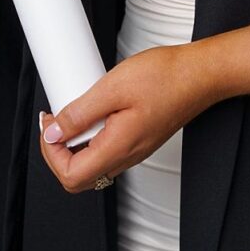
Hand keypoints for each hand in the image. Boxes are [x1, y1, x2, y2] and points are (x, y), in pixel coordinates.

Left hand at [39, 44, 216, 193]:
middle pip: (79, 177)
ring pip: (93, 164)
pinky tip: (95, 110)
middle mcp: (126, 156)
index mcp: (118, 148)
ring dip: (75, 143)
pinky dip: (92, 136)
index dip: (50, 153)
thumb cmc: (166, 77)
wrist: (200, 74)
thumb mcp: (114, 87)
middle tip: (55, 121)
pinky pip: (107, 150)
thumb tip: (55, 131)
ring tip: (74, 113)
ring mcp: (134, 150)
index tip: (49, 126)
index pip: (70, 175)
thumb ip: (80, 113)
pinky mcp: (140, 139)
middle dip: (58, 151)